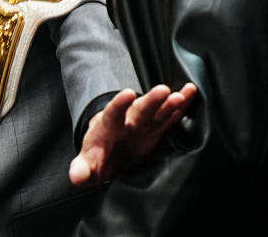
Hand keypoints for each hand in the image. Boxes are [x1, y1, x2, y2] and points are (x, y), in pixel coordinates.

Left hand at [68, 82, 197, 185]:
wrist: (107, 153)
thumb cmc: (97, 159)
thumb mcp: (88, 166)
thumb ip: (83, 169)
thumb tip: (77, 176)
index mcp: (107, 128)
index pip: (112, 114)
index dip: (119, 104)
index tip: (128, 93)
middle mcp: (127, 122)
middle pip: (138, 110)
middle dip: (150, 101)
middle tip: (163, 91)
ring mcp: (143, 124)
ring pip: (156, 111)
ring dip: (168, 104)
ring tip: (180, 96)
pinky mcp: (156, 129)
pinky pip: (170, 116)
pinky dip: (180, 106)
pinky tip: (190, 92)